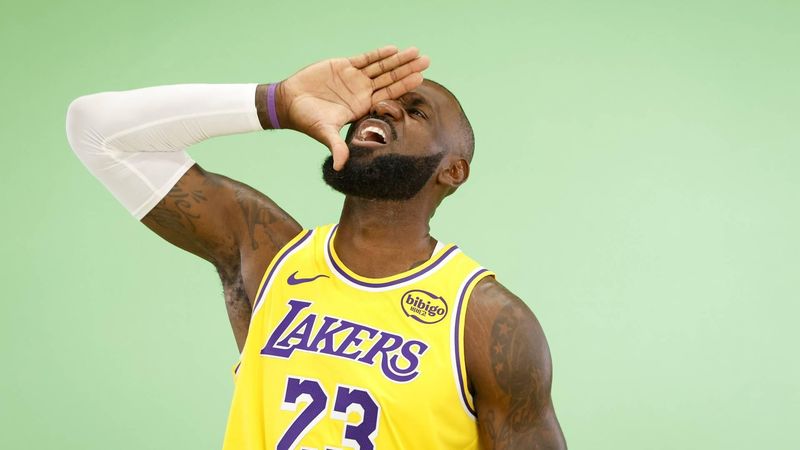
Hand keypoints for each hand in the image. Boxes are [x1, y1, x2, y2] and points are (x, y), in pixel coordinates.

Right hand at [278, 46, 429, 169]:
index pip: (388, 96)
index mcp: (362, 107)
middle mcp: (362, 92)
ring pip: (381, 67)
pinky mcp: (343, 66)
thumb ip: (335, 146)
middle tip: (428, 61)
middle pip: (390, 79)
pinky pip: (365, 59)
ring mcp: (354, 78)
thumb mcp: (323, 132)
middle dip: (408, 70)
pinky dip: (378, 54)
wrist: (289, 102)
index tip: (420, 79)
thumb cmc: (306, 120)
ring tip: (416, 52)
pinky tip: (394, 50)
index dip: (404, 86)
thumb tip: (340, 167)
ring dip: (398, 60)